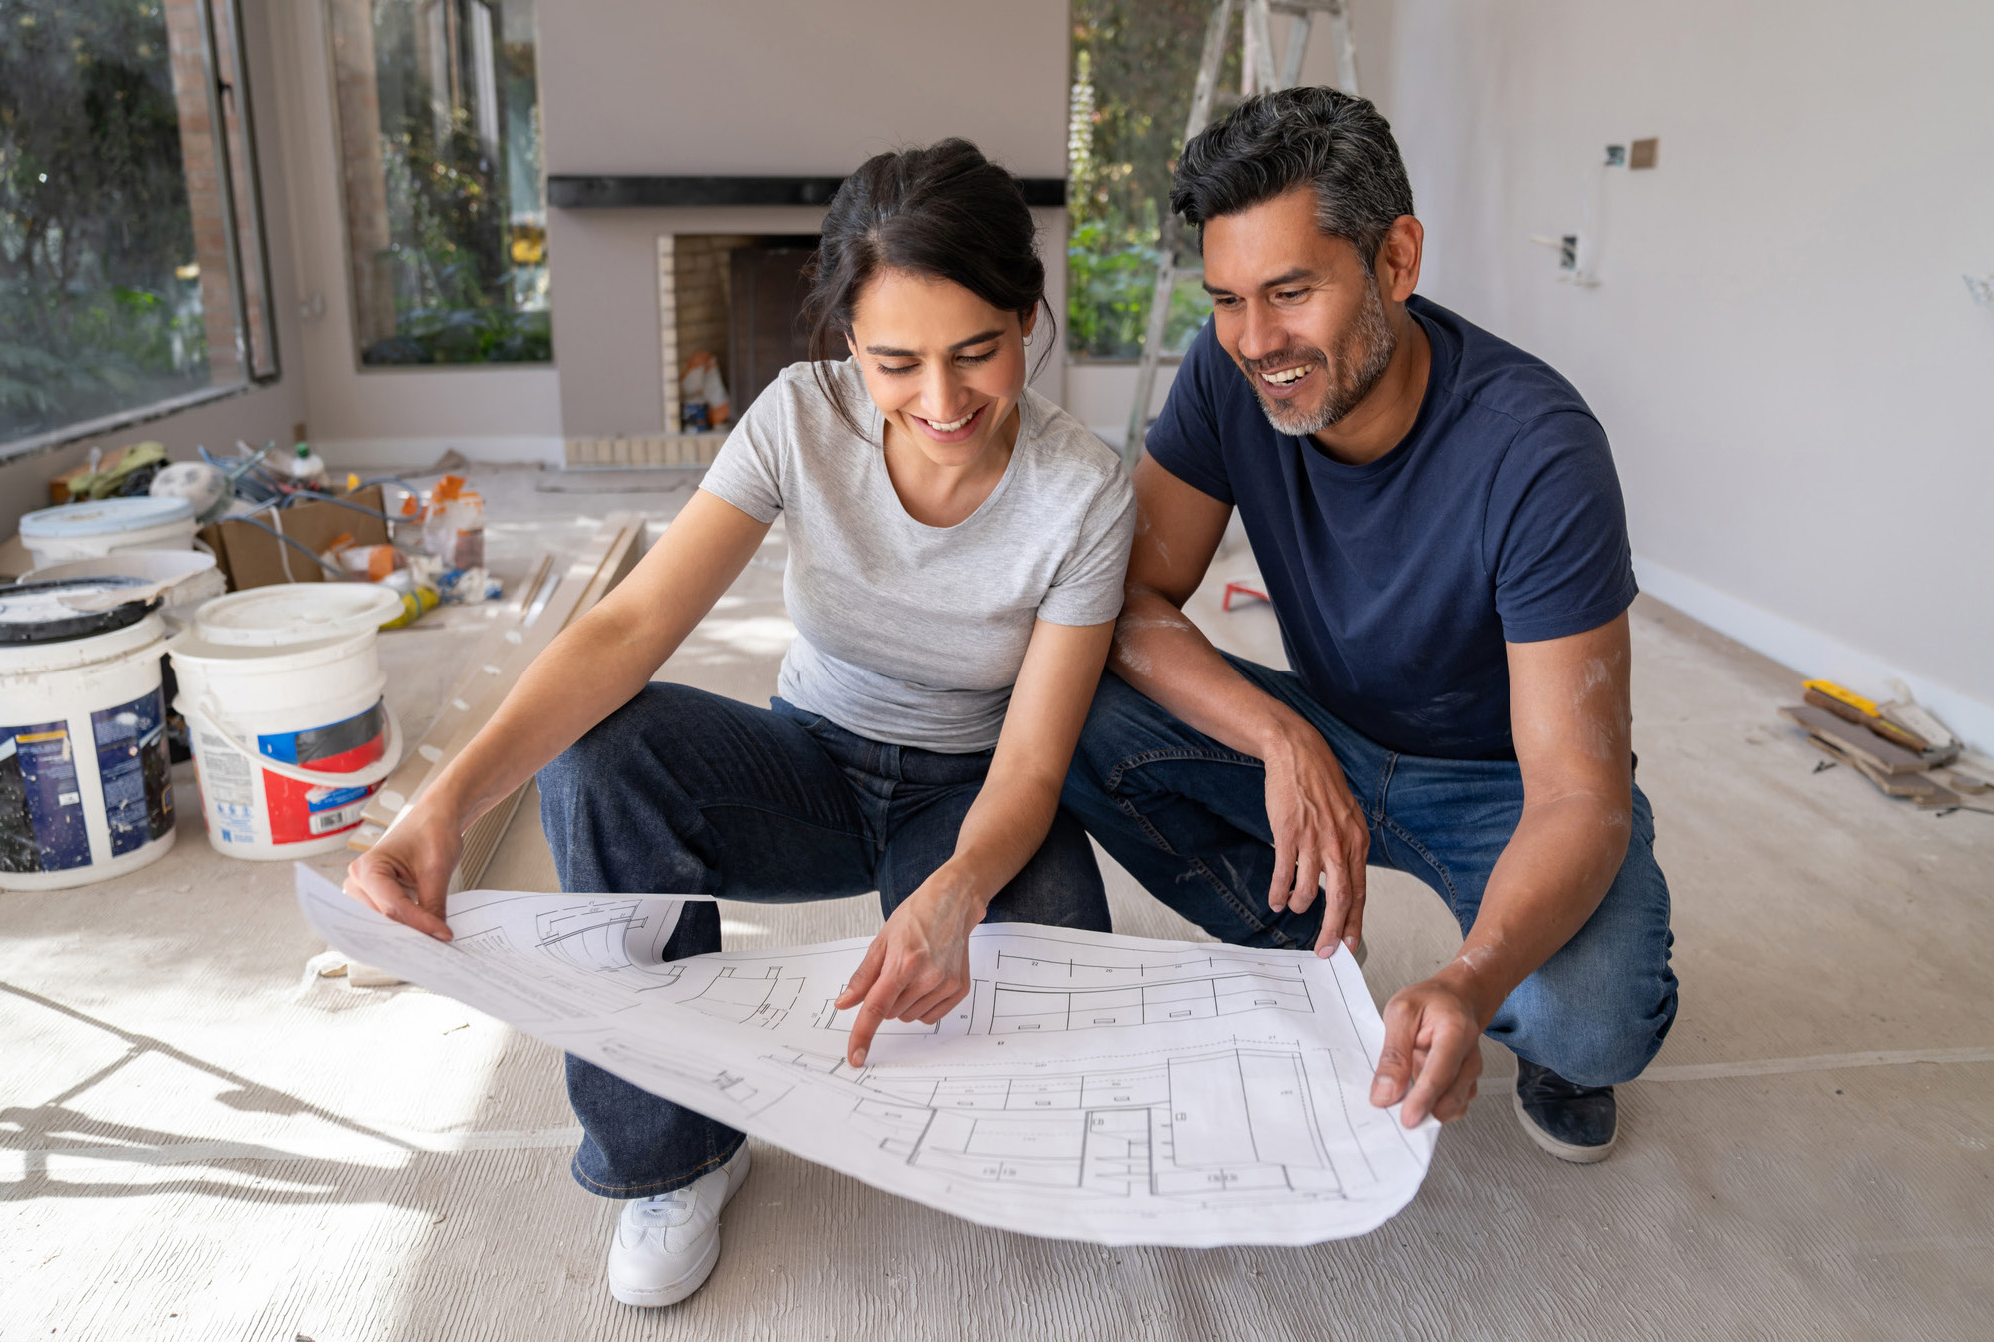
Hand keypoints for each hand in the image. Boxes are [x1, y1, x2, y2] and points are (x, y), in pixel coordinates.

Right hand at [343, 799, 463, 941]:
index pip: (392, 907)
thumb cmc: (432, 831)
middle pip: (381, 919)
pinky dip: (404, 928)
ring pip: (381, 924)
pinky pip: (386, 919)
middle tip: (435, 948)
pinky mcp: (375, 898)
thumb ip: (433, 905)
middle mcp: (358, 881)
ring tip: (430, 944)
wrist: (435, 818)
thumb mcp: (437, 869)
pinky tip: (422, 936)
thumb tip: (436, 937)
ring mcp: (363, 891)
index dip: (419, 924)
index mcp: (368, 867)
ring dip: (405, 934)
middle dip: (408, 934)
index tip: (444, 935)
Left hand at [834, 872, 983, 1067]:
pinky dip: (922, 1005)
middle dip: (886, 999)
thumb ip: (862, 977)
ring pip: (909, 1017)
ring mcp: (946, 984)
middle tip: (895, 971)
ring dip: (904, 1002)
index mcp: (903, 962)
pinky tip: (928, 980)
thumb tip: (844, 1004)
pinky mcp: (959, 990)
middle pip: (891, 1013)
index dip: (862, 1035)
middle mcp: (928, 976)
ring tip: (914, 971)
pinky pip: (929, 1016)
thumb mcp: (881, 941)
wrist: (953, 903)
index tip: (855, 1057)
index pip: (876, 1008)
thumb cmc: (915, 917)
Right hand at [1260, 717, 1368, 956]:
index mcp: (1357, 842)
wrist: (1298, 756)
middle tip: (1324, 951)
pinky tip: (1275, 900)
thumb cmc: (1321, 787)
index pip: (1360, 892)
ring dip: (1299, 904)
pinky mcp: (1289, 832)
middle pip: (1341, 899)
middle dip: (1332, 930)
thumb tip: (1344, 883)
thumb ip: (1347, 850)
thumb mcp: (1346, 819)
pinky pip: (1283, 872)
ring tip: (1291, 908)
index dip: (1354, 922)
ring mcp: (1313, 839)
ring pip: (1309, 888)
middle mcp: (1339, 844)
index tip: (1348, 944)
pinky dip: (1279, 891)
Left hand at [1369, 976, 1484, 1125]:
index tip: (1407, 1119)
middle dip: (1424, 1111)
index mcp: (1456, 1032)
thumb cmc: (1431, 1002)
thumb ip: (1393, 1054)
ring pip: (1452, 1107)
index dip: (1423, 1099)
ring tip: (1403, 1093)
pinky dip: (1432, 1108)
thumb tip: (1385, 1093)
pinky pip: (1451, 1107)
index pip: (1440, 1073)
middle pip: (1451, 1097)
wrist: (1457, 998)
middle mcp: (1470, 1057)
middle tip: (1394, 1114)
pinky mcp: (1466, 1085)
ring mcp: (1471, 1074)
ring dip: (1427, 1110)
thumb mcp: (1401, 1013)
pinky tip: (1415, 1094)